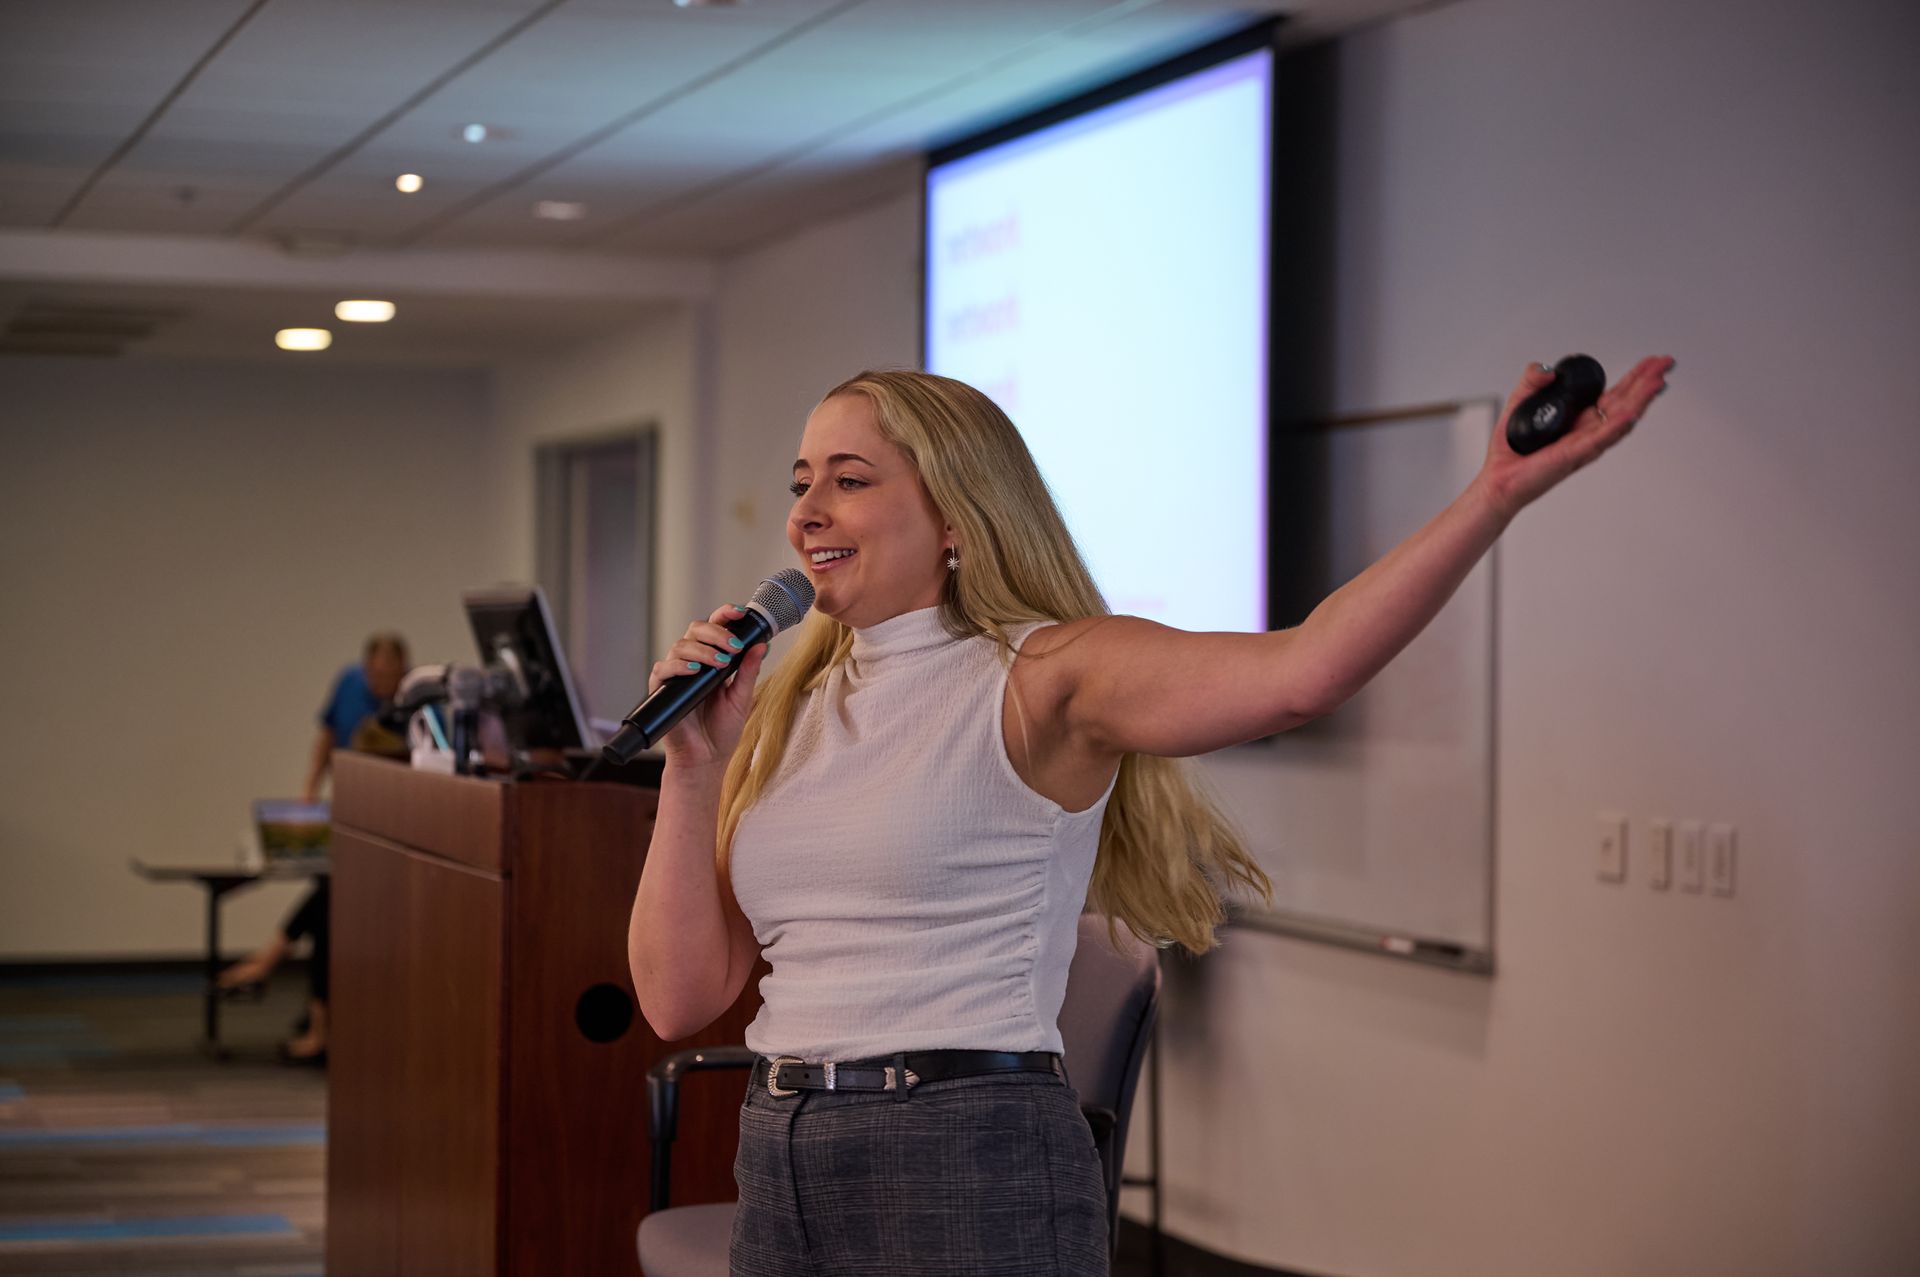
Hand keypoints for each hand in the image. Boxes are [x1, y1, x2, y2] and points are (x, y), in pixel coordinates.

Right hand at [647, 604, 769, 766]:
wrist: (706, 758)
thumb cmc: (722, 730)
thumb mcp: (742, 698)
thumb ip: (748, 671)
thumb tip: (761, 645)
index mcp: (713, 660)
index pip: (715, 628)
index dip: (724, 615)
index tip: (740, 613)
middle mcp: (692, 662)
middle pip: (696, 630)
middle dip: (716, 632)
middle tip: (733, 646)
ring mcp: (676, 674)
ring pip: (680, 645)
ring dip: (702, 650)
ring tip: (720, 664)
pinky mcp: (662, 689)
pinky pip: (663, 668)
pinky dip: (679, 666)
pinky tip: (694, 670)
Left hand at [1476, 354, 1675, 520]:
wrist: (1499, 479)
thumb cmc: (1512, 449)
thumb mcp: (1519, 401)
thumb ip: (1533, 381)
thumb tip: (1549, 370)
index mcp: (1581, 419)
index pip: (1615, 394)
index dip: (1635, 378)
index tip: (1652, 362)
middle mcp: (1588, 431)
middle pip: (1625, 403)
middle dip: (1646, 382)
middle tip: (1666, 363)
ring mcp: (1585, 444)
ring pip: (1620, 420)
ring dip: (1641, 401)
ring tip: (1657, 383)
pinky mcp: (1573, 456)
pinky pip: (1599, 440)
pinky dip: (1616, 427)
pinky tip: (1632, 414)